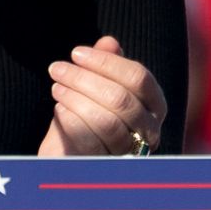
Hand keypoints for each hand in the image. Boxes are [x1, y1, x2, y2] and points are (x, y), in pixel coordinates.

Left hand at [38, 37, 168, 155]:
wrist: (69, 157)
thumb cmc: (86, 118)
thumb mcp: (95, 88)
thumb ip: (105, 66)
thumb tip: (108, 42)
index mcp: (154, 106)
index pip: (139, 78)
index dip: (106, 62)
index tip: (76, 53)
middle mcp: (150, 132)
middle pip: (121, 98)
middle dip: (83, 78)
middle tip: (57, 69)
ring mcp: (130, 152)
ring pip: (107, 121)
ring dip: (76, 98)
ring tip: (56, 88)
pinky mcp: (105, 166)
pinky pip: (90, 141)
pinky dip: (71, 121)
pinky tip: (59, 109)